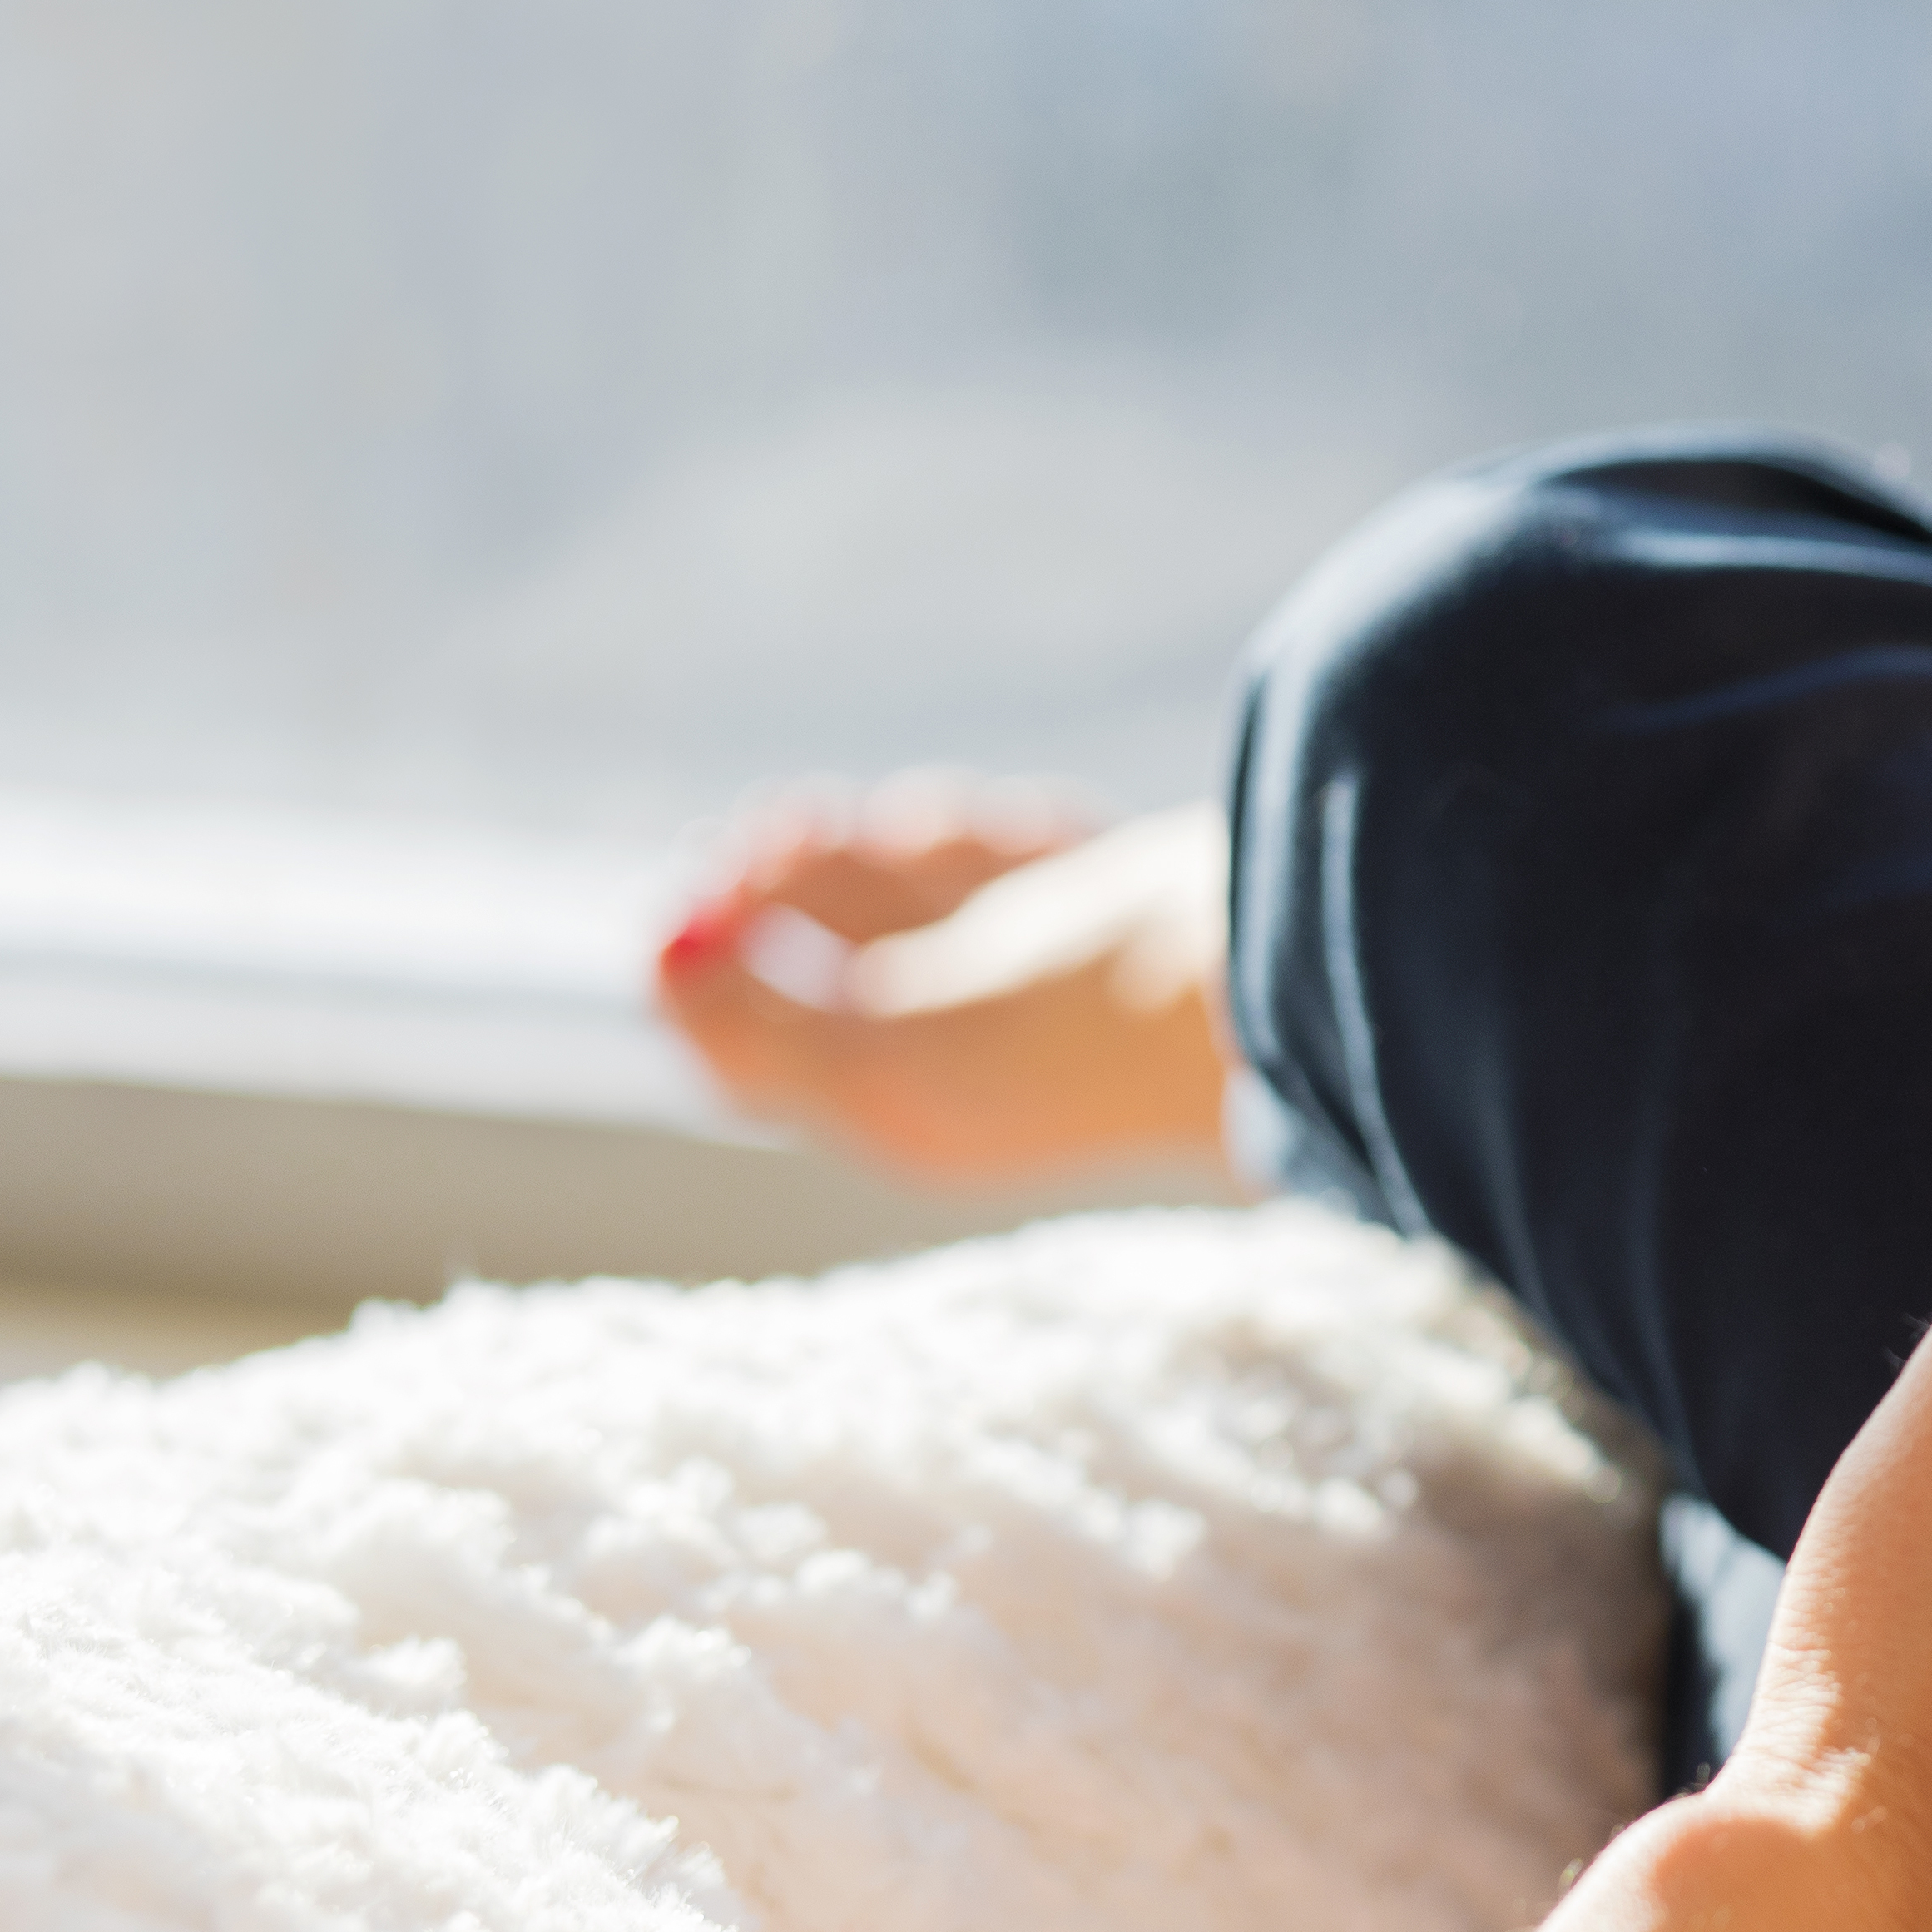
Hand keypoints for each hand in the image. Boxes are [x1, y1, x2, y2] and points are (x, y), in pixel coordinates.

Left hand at [647, 782, 1234, 1178]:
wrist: (1274, 969)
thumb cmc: (1080, 1022)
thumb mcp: (887, 1046)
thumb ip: (756, 1021)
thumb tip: (657, 972)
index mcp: (905, 1108)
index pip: (757, 1043)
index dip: (707, 963)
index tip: (693, 889)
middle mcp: (960, 1050)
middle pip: (824, 959)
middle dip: (791, 882)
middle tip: (786, 824)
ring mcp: (1032, 977)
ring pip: (906, 890)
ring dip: (894, 843)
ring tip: (927, 827)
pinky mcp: (1092, 910)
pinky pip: (994, 858)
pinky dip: (981, 835)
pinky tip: (1023, 832)